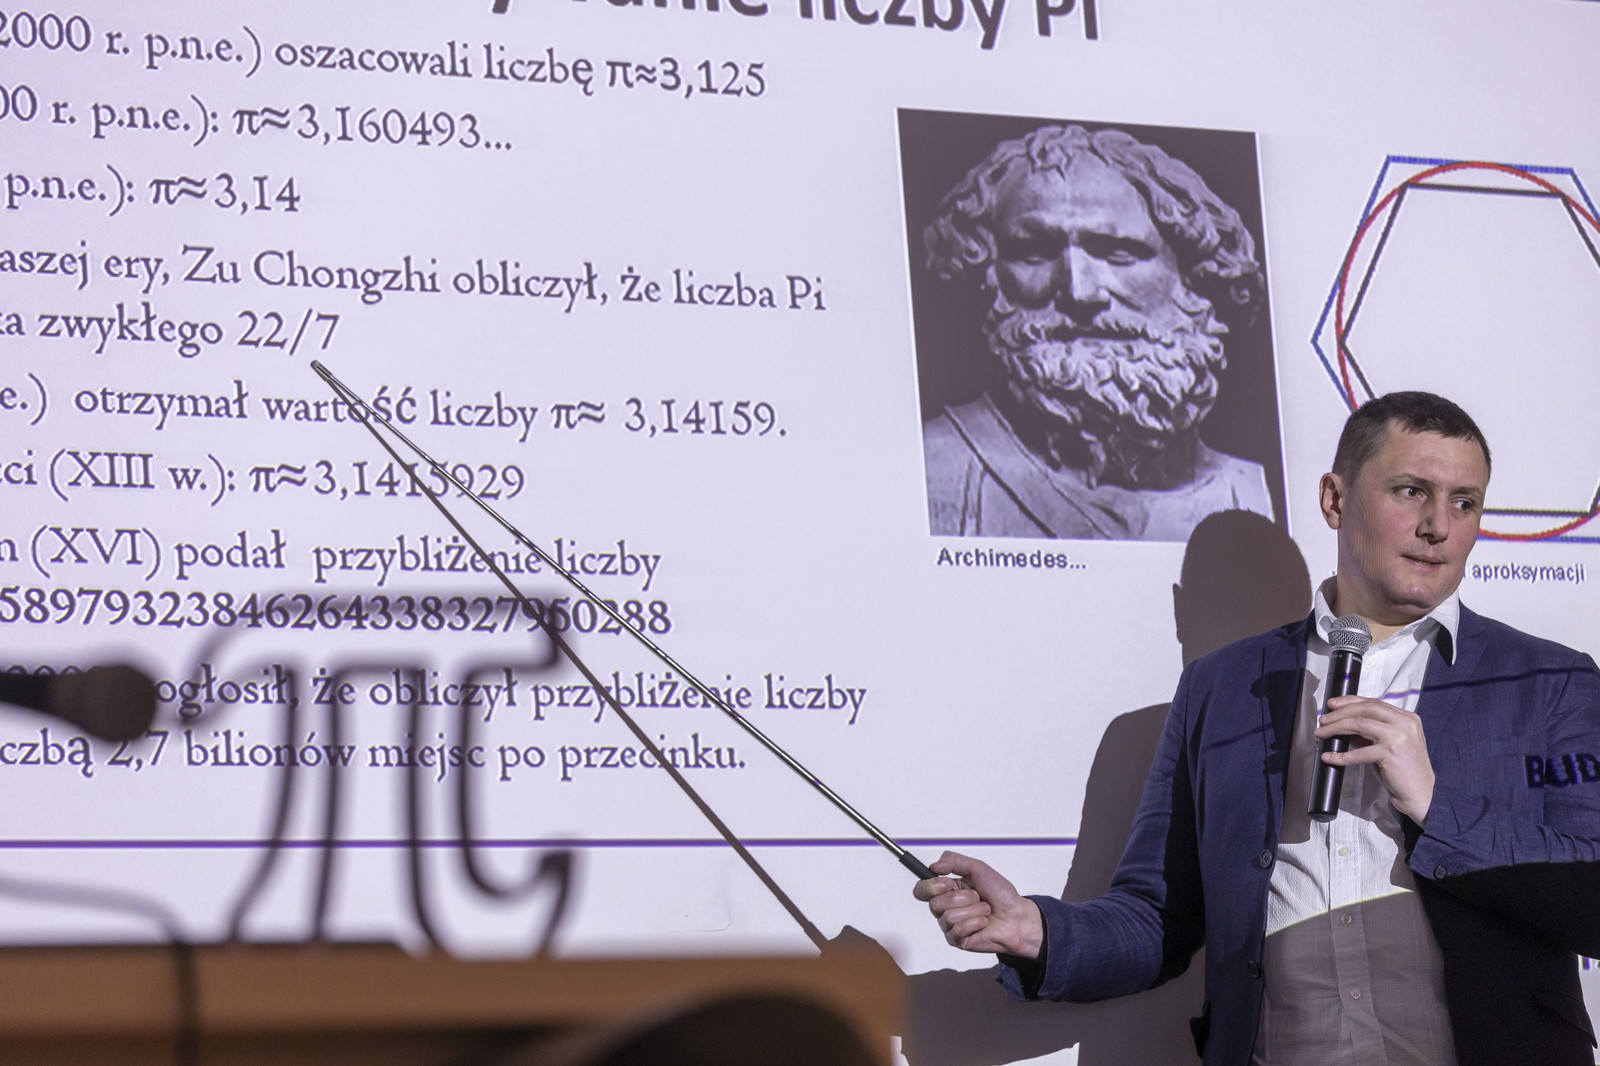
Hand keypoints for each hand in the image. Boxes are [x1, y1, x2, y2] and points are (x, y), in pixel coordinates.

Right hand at [911, 850, 1042, 957]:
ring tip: (984, 910)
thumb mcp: (978, 868)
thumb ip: (953, 861)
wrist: (1017, 916)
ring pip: (948, 917)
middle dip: (960, 898)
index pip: (922, 889)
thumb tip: (933, 866)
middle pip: (934, 904)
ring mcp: (950, 925)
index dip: (931, 886)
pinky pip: (957, 930)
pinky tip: (983, 922)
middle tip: (976, 896)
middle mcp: (945, 907)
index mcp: (947, 889)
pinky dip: (975, 923)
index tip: (948, 883)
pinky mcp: (957, 940)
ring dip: (972, 910)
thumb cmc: (1001, 894)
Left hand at [1316, 695, 1434, 823]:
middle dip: (1339, 713)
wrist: (1422, 794)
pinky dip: (1340, 755)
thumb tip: (1342, 725)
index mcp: (1407, 718)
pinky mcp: (1391, 753)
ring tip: (1321, 734)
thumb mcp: (1387, 745)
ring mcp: (1399, 736)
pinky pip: (1358, 752)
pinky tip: (1329, 757)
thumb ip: (1370, 733)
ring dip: (1335, 728)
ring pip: (1359, 724)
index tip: (1331, 704)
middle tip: (1322, 720)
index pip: (1373, 702)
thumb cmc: (1403, 771)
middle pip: (1365, 709)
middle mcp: (1405, 723)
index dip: (1349, 701)